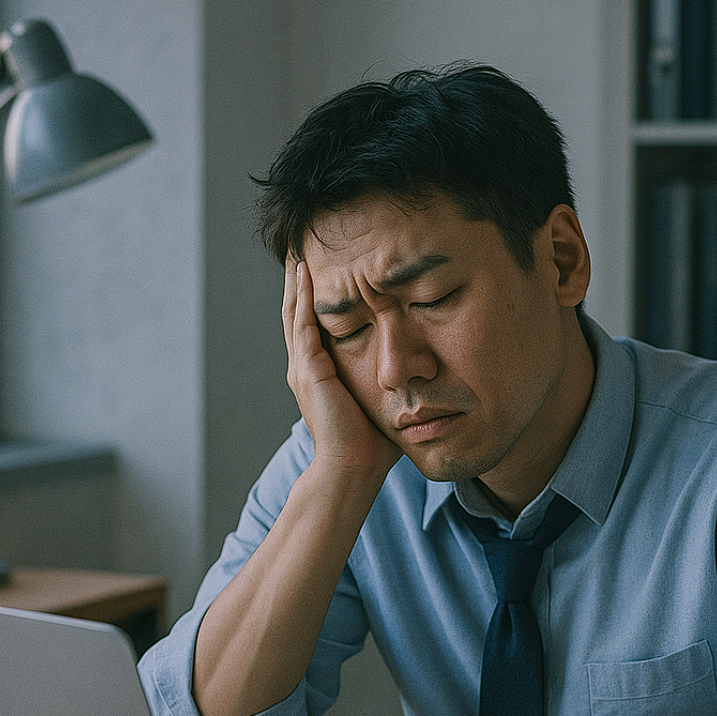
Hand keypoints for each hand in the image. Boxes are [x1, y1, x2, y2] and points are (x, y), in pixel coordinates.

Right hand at [282, 258, 399, 478]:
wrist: (353, 468)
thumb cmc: (373, 443)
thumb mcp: (382, 400)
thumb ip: (391, 379)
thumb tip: (421, 368)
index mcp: (319, 373)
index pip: (314, 324)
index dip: (316, 295)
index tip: (324, 268)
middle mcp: (305, 367)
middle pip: (297, 311)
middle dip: (300, 280)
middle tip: (302, 247)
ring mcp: (303, 368)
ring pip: (295, 312)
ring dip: (297, 280)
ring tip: (299, 250)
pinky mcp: (309, 371)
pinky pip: (303, 324)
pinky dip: (304, 297)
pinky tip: (307, 272)